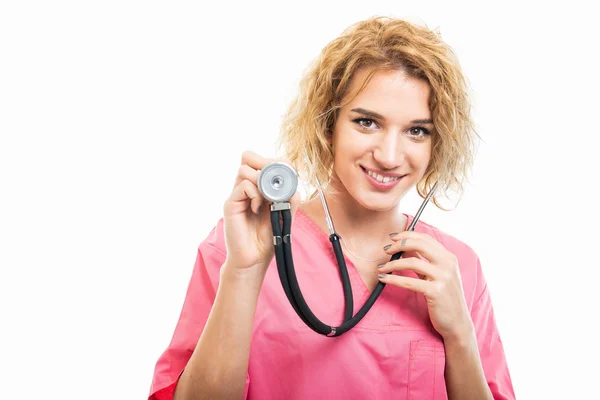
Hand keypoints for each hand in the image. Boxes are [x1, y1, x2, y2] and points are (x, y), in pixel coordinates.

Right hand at [222, 151, 300, 273]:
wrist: (254, 259)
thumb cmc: (268, 238)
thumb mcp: (285, 215)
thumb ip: (290, 199)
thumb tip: (294, 185)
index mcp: (259, 188)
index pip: (262, 162)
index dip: (275, 161)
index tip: (287, 171)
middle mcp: (246, 188)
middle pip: (249, 158)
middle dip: (266, 163)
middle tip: (276, 180)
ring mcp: (237, 195)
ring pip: (245, 169)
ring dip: (261, 181)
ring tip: (267, 199)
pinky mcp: (231, 204)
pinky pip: (244, 186)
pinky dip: (255, 194)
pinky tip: (258, 208)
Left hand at [376, 231, 473, 340]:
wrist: (458, 323)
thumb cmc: (444, 298)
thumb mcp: (436, 275)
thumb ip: (422, 260)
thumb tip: (403, 247)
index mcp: (449, 257)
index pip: (425, 238)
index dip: (406, 235)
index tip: (392, 237)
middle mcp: (448, 264)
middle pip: (420, 244)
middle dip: (399, 244)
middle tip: (386, 250)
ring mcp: (444, 277)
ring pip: (412, 262)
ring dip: (392, 264)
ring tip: (381, 267)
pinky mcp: (436, 292)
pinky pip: (409, 282)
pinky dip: (393, 279)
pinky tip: (384, 279)